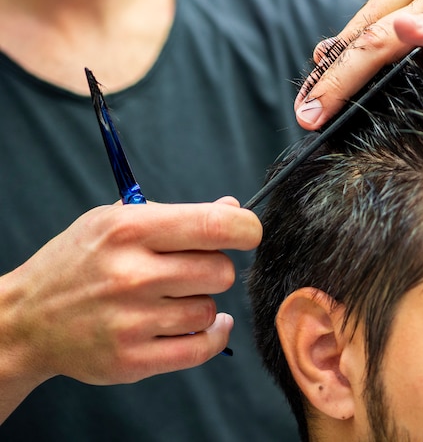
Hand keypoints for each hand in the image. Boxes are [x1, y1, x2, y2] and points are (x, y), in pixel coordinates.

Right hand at [0, 197, 260, 419]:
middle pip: (220, 270)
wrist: (27, 319)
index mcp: (130, 230)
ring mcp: (132, 321)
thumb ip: (177, 215)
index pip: (214, 225)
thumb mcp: (114, 221)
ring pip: (211, 308)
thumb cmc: (78, 262)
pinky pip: (203, 346)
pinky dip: (213, 334)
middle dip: (215, 267)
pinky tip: (206, 324)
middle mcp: (132, 275)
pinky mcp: (133, 359)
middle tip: (192, 269)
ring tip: (173, 297)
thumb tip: (233, 209)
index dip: (247, 228)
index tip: (248, 233)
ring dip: (203, 301)